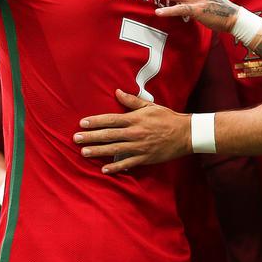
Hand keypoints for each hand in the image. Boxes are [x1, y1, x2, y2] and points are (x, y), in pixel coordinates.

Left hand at [74, 90, 190, 173]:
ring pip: (114, 149)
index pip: (110, 120)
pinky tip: (104, 169)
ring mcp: (139, 147)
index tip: (82, 123)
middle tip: (76, 138)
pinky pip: (127, 163)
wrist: (186, 134)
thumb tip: (116, 92)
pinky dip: (115, 167)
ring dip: (98, 151)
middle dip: (91, 137)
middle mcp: (134, 133)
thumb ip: (131, 101)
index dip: (95, 121)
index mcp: (135, 119)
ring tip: (84, 152)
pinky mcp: (145, 158)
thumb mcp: (150, 106)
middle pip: (108, 135)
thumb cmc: (167, 118)